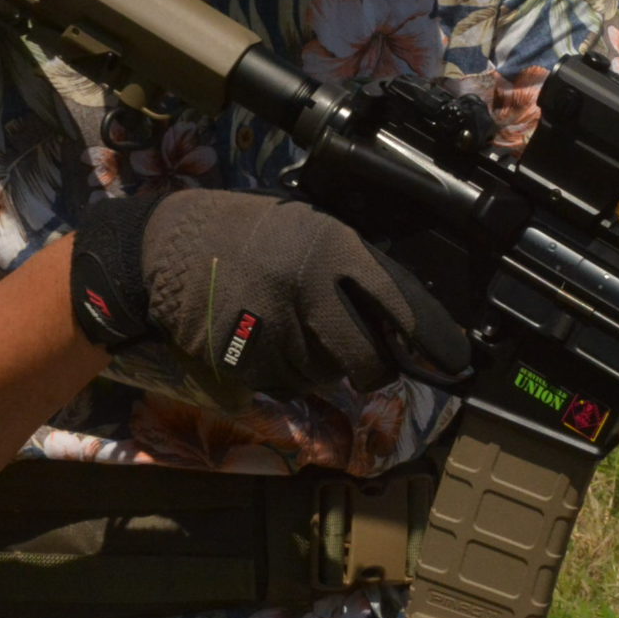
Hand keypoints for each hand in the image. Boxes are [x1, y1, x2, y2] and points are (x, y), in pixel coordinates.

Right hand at [69, 189, 469, 394]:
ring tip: (281, 321)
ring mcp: (273, 333)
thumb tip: (405, 319)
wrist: (160, 249)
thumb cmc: (245, 234)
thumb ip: (353, 269)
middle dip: (373, 368)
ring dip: (315, 364)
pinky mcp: (240, 367)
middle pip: (369, 362)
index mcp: (332, 248)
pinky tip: (255, 337)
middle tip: (364, 359)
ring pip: (323, 378)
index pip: (401, 303)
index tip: (458, 361)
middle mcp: (308, 291)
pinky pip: (281, 388)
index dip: (435, 338)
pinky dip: (276, 373)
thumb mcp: (308, 229)